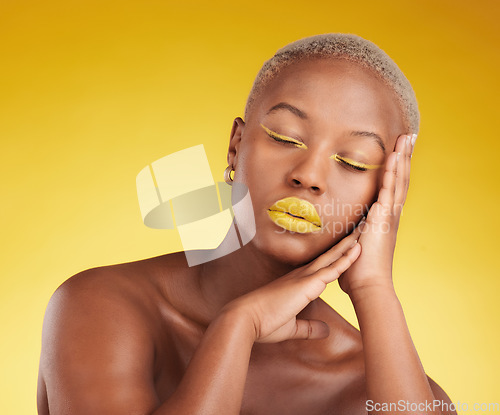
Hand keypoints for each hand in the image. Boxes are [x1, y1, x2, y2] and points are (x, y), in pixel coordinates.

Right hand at [221, 226, 362, 343]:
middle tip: (359, 231)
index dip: (335, 258)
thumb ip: (309, 327)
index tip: (346, 250)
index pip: (321, 268)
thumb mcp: (292, 327)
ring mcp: (304, 278)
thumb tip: (325, 331)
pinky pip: (332, 269)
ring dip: (349, 246)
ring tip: (364, 232)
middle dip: (344, 245)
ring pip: (333, 258)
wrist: (247, 319)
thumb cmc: (263, 322)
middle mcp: (301, 276)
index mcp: (297, 284)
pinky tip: (357, 250)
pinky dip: (346, 259)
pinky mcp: (307, 284)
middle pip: (329, 257)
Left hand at [338, 133, 415, 296]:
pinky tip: (393, 157)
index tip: (398, 151)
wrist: (367, 288)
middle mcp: (390, 215)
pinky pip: (388, 192)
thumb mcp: (354, 247)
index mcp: (383, 219)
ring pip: (399, 181)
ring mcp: (389, 217)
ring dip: (401, 158)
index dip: (396, 169)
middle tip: (408, 136)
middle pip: (400, 179)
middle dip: (404, 157)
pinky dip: (392, 174)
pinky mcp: (384, 221)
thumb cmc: (359, 272)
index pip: (392, 187)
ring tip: (405, 138)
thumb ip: (352, 237)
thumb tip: (345, 238)